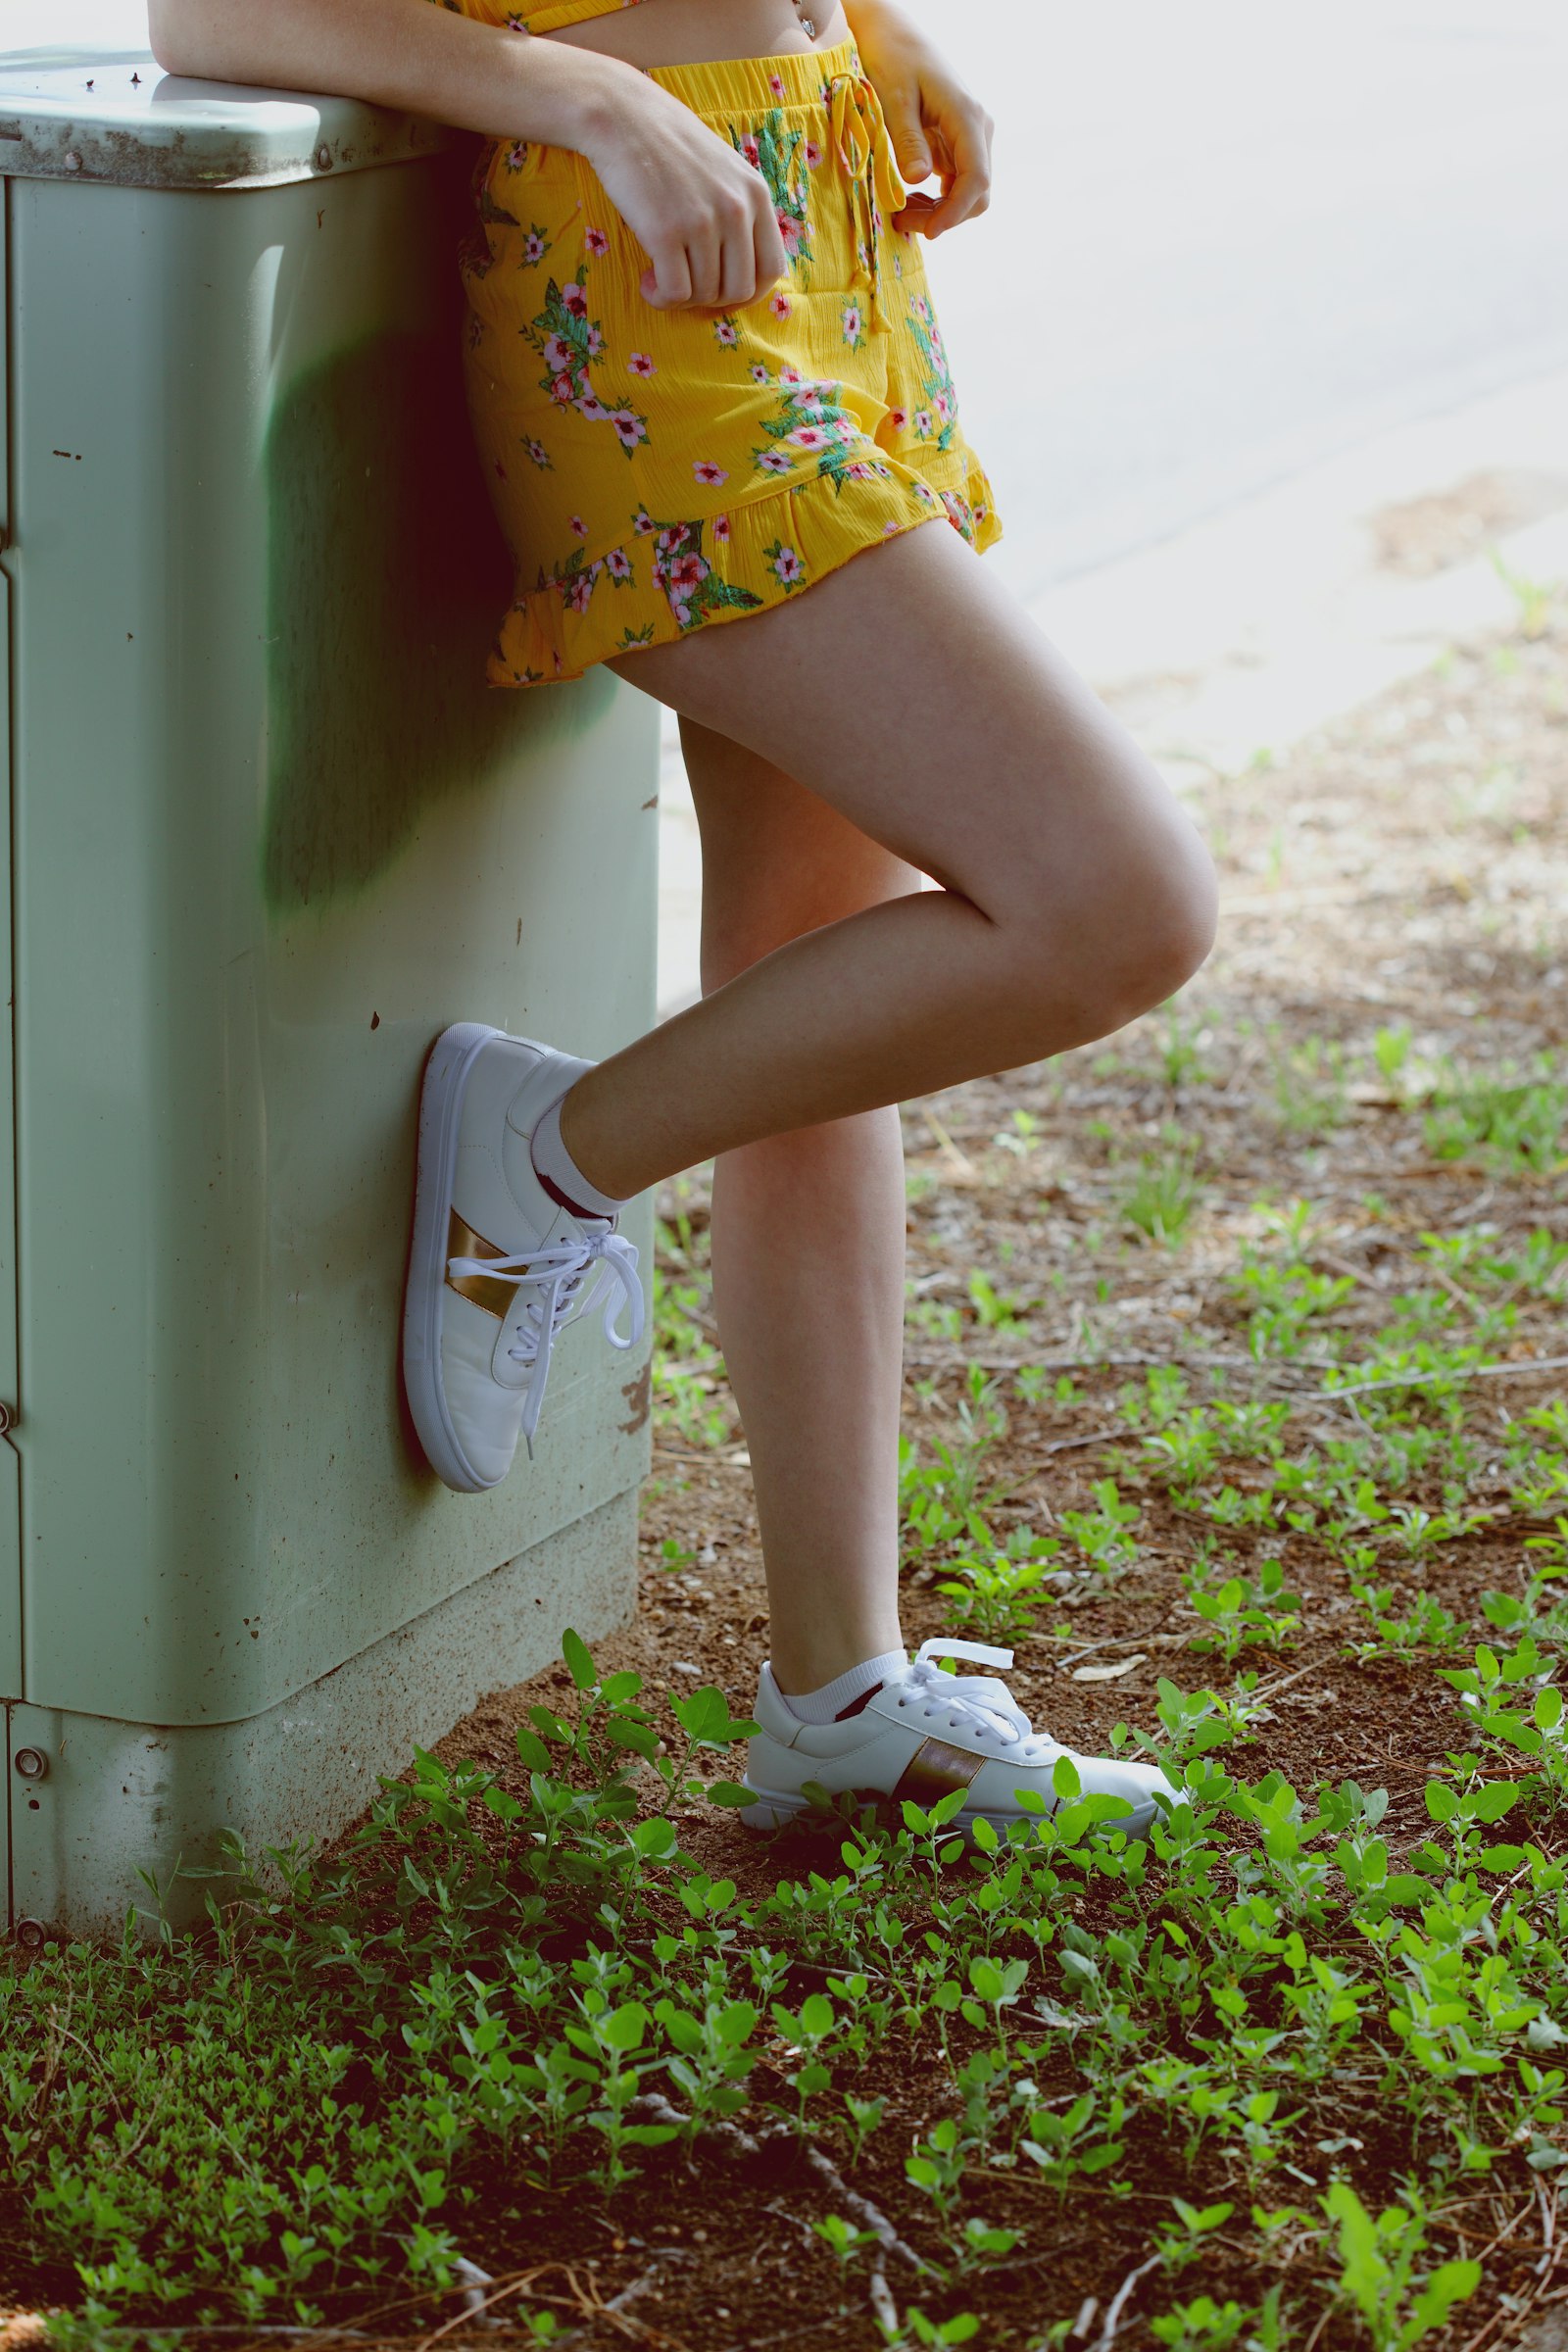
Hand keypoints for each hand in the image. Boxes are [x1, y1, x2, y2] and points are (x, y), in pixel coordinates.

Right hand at [578, 66, 790, 309]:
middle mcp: (736, 209)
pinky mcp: (665, 232)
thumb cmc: (670, 145)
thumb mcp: (725, 170)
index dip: (748, 290)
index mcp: (756, 194)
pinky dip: (660, 298)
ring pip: (704, 294)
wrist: (624, 115)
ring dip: (680, 298)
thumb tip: (745, 272)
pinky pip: (675, 293)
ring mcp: (702, 221)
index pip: (771, 268)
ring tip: (660, 277)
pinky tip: (648, 282)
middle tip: (686, 282)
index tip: (721, 288)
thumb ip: (742, 212)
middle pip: (739, 290)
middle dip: (711, 297)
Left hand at [849, 0, 992, 237]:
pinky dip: (937, 199)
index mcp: (967, 116)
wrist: (897, 35)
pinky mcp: (959, 142)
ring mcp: (971, 136)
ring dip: (940, 211)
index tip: (930, 234)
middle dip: (945, 216)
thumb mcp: (894, 98)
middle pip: (978, 192)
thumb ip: (908, 140)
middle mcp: (978, 128)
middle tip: (900, 220)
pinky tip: (910, 199)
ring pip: (969, 191)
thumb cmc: (893, 59)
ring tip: (901, 212)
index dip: (956, 211)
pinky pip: (957, 182)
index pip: (976, 178)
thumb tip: (918, 181)